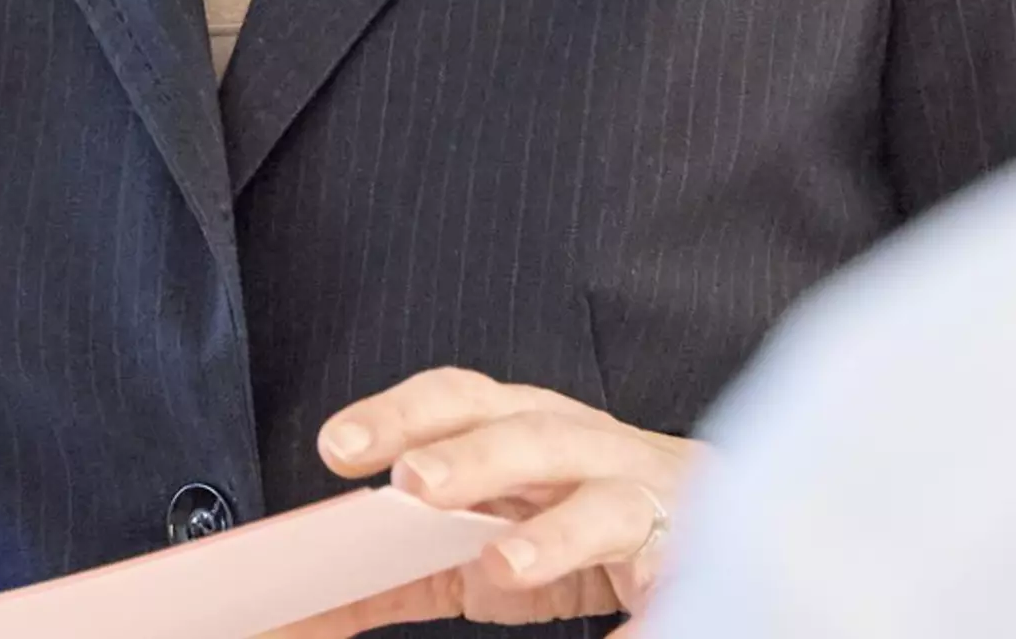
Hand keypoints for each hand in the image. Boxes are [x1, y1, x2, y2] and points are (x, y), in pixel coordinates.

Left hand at [289, 368, 700, 629]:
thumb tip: (313, 606)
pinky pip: (671, 582)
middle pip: (526, 436)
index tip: (336, 446)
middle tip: (412, 483)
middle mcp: (584, 446)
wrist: (702, 518)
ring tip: (500, 567)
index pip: (458, 399)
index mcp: (524, 425)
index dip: (399, 414)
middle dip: (471, 456)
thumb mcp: (484, 533)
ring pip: (603, 503)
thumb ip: (405, 565)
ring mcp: (640, 495)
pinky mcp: (689, 553)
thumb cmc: (573, 517)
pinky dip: (642, 620)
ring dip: (552, 535)